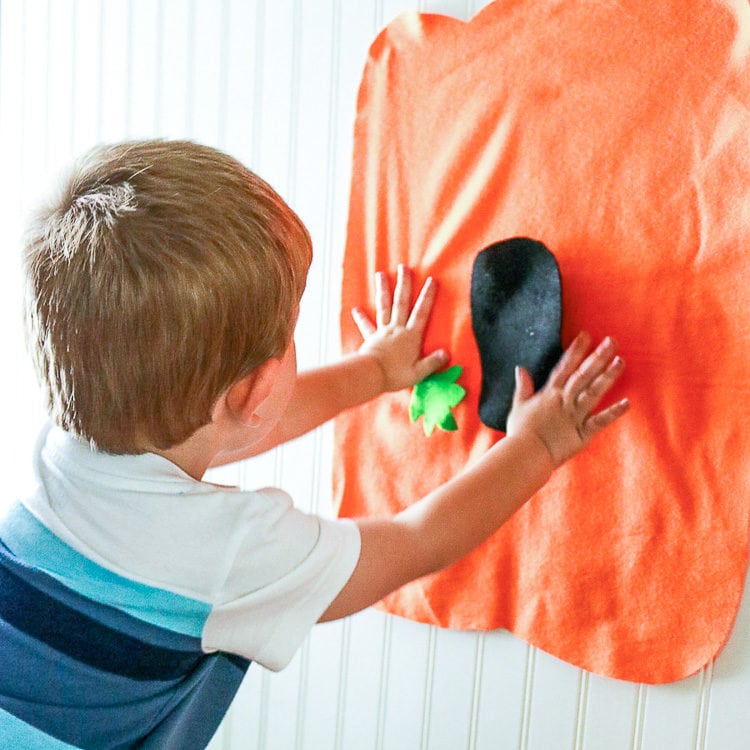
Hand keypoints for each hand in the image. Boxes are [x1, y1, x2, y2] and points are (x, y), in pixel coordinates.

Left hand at [352, 264, 448, 391]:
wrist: (371, 375)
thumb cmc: (396, 374)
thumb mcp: (419, 372)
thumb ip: (432, 362)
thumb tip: (446, 353)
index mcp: (411, 336)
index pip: (421, 312)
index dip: (427, 296)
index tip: (431, 280)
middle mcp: (397, 329)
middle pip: (401, 303)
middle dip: (404, 284)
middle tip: (403, 267)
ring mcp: (382, 331)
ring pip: (384, 307)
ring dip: (383, 290)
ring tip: (380, 275)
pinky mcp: (371, 338)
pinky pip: (366, 326)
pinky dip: (361, 318)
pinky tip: (356, 309)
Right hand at [506, 332, 629, 466]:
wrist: (526, 454)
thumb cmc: (520, 432)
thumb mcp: (518, 406)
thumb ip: (522, 387)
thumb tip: (520, 368)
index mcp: (550, 394)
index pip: (564, 367)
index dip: (576, 350)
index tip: (586, 335)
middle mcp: (564, 401)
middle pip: (583, 375)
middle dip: (597, 357)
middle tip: (611, 341)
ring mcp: (575, 416)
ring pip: (594, 392)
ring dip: (608, 377)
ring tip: (620, 361)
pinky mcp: (582, 433)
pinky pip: (600, 421)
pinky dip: (613, 412)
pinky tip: (627, 402)